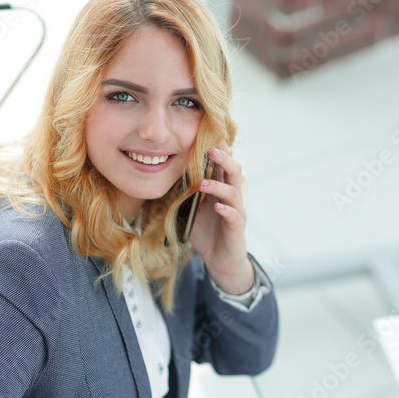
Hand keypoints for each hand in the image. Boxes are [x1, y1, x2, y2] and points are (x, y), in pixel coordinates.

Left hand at [188, 144, 253, 294]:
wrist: (220, 259)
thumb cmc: (206, 232)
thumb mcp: (191, 209)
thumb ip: (182, 194)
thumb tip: (161, 178)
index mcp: (221, 188)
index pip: (221, 165)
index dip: (217, 151)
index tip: (206, 137)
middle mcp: (232, 196)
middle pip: (233, 171)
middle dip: (223, 159)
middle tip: (211, 149)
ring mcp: (236, 211)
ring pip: (233, 191)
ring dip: (217, 185)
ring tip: (202, 183)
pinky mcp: (237, 228)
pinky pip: (234, 215)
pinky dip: (226, 210)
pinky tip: (218, 207)